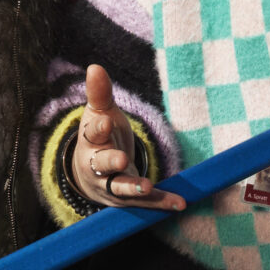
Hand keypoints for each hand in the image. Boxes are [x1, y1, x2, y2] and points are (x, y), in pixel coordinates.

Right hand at [71, 65, 182, 210]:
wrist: (89, 172)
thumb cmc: (98, 137)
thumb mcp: (99, 113)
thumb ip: (100, 93)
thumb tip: (94, 67)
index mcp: (90, 142)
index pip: (92, 134)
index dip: (98, 128)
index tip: (105, 121)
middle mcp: (96, 167)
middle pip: (100, 165)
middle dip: (110, 162)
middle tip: (120, 160)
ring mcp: (110, 185)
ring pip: (120, 188)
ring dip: (133, 188)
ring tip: (146, 186)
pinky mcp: (127, 198)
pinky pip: (144, 202)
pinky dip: (161, 203)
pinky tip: (180, 203)